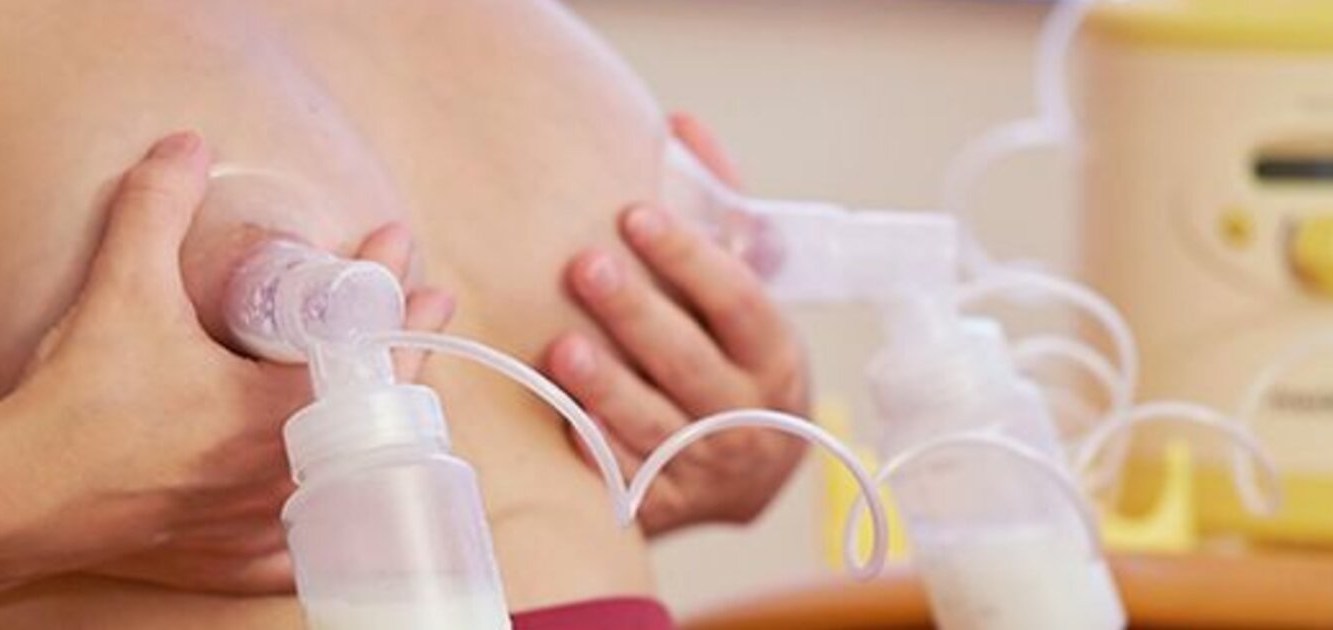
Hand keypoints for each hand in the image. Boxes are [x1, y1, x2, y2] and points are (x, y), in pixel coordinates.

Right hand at [3, 132, 451, 593]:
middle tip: (422, 306)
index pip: (362, 341)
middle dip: (399, 348)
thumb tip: (185, 148)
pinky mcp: (235, 557)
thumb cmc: (77, 404)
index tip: (399, 249)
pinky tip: (344, 489)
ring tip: (389, 384)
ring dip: (370, 423)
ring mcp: (265, 521)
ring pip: (349, 471)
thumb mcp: (122, 291)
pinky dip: (327, 510)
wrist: (19, 496)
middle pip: (374, 408)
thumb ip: (156, 211)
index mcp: (279, 412)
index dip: (384, 287)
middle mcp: (286, 471)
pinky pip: (305, 542)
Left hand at [543, 115, 810, 535]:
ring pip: (654, 425)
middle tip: (585, 267)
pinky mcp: (664, 503)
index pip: (737, 298)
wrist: (752, 471)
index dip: (688, 257)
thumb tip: (680, 126)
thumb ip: (720, 208)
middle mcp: (746, 415)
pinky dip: (593, 449)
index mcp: (772, 353)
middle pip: (690, 362)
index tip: (634, 213)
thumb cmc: (738, 357)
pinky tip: (560, 416)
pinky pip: (625, 477)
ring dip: (606, 388)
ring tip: (560, 347)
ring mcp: (705, 465)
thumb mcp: (746, 287)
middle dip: (638, 314)